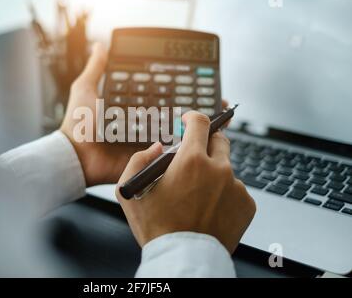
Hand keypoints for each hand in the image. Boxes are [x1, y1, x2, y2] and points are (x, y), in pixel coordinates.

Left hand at [61, 43, 229, 186]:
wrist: (76, 156)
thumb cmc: (79, 124)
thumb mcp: (86, 90)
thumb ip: (96, 69)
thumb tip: (100, 45)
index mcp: (132, 107)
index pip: (158, 94)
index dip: (175, 88)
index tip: (195, 81)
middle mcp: (141, 122)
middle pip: (172, 112)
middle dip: (193, 106)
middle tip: (213, 99)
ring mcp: (146, 139)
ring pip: (175, 131)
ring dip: (195, 125)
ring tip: (213, 117)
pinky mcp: (148, 156)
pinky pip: (169, 151)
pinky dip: (186, 146)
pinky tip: (203, 137)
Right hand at [116, 111, 255, 252]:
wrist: (183, 258)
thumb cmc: (156, 227)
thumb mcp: (129, 190)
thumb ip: (139, 160)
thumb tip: (158, 148)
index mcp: (192, 160)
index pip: (201, 122)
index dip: (193, 118)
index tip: (189, 121)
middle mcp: (219, 169)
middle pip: (219, 140)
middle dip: (206, 143)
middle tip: (194, 157)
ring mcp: (236, 187)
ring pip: (226, 168)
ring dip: (214, 172)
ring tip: (198, 195)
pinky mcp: (246, 204)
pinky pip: (235, 189)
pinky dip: (224, 193)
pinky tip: (209, 208)